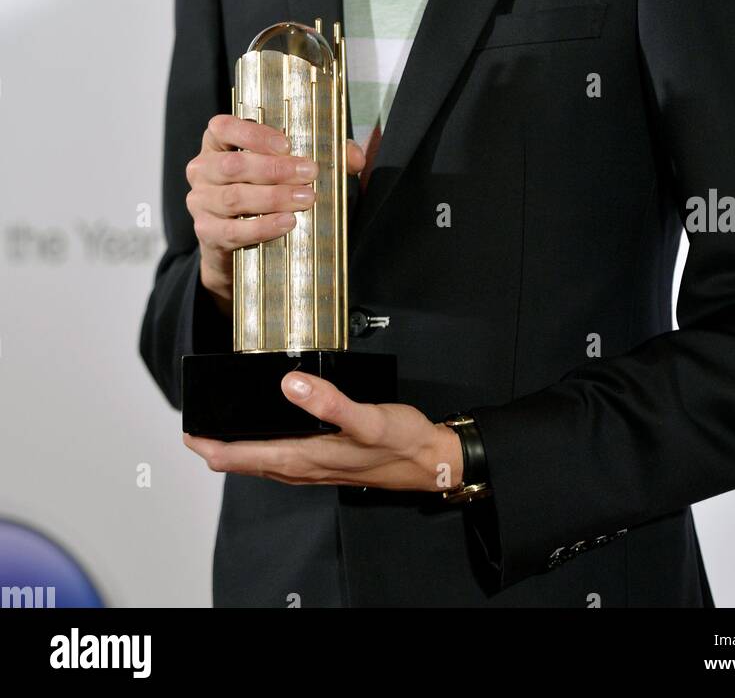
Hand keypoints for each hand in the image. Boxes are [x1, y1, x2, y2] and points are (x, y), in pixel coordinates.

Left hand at [183, 371, 464, 492]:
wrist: (428, 461)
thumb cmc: (401, 442)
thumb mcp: (367, 419)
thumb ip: (329, 402)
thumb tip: (289, 384)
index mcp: (303, 458)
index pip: (240, 457)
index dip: (209, 445)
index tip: (188, 429)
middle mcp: (302, 468)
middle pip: (244, 462)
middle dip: (215, 447)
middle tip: (193, 426)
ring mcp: (311, 467)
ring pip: (260, 462)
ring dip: (235, 449)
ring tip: (218, 430)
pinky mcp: (323, 461)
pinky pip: (279, 458)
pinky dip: (260, 447)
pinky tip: (266, 432)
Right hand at [185, 114, 365, 315]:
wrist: (237, 243)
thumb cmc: (264, 192)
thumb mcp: (288, 168)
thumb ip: (323, 155)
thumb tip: (355, 158)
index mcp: (218, 143)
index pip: (224, 127)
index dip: (254, 133)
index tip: (287, 144)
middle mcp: (203, 168)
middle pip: (234, 165)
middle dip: (275, 169)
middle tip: (310, 174)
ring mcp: (201, 201)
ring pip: (234, 197)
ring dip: (273, 198)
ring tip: (306, 199)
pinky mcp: (206, 232)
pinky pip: (233, 230)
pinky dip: (262, 226)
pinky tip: (286, 223)